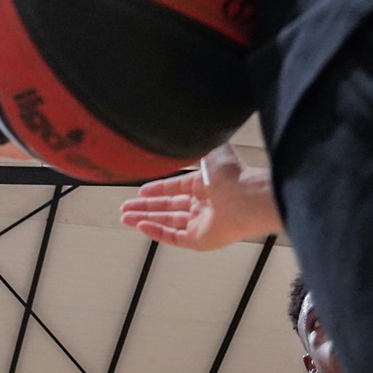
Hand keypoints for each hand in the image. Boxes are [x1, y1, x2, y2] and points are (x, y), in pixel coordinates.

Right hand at [118, 143, 280, 250]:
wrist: (248, 198)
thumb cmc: (234, 175)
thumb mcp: (210, 151)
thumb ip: (196, 147)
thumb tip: (187, 132)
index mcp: (205, 185)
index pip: (175, 188)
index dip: (157, 189)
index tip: (140, 191)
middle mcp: (203, 205)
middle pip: (168, 207)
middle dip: (145, 207)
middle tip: (126, 207)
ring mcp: (201, 224)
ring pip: (167, 222)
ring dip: (145, 219)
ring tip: (125, 217)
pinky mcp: (200, 240)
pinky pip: (173, 237)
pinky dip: (156, 232)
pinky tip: (141, 226)